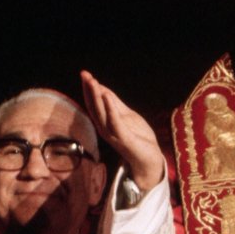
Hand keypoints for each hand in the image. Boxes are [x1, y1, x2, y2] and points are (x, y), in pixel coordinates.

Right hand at [81, 70, 164, 190]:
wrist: (150, 158)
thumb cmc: (138, 136)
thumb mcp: (127, 115)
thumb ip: (115, 103)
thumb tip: (102, 89)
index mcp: (105, 122)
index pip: (94, 104)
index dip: (89, 89)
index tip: (85, 74)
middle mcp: (105, 129)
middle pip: (94, 107)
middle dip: (89, 90)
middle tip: (84, 75)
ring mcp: (113, 134)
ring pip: (101, 114)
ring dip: (96, 97)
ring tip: (93, 82)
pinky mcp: (124, 139)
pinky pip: (115, 122)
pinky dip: (110, 109)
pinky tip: (107, 96)